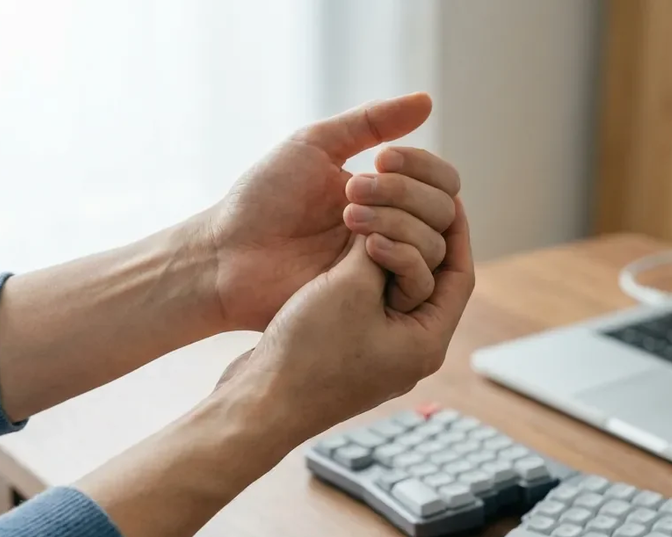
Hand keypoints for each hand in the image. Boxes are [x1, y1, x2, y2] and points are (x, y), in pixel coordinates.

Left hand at [200, 92, 458, 329]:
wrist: (228, 254)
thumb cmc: (262, 198)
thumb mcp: (315, 145)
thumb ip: (371, 123)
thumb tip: (427, 102)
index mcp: (384, 194)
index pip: (440, 181)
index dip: (423, 167)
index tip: (383, 160)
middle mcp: (392, 229)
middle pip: (443, 210)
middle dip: (404, 193)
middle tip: (351, 191)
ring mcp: (384, 266)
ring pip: (434, 244)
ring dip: (398, 220)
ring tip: (347, 217)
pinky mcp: (374, 299)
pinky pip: (415, 280)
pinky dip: (398, 254)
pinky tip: (364, 244)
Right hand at [217, 198, 472, 434]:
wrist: (257, 402)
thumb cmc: (307, 355)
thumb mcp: (350, 288)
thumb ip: (378, 248)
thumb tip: (388, 221)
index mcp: (425, 342)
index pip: (458, 275)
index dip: (454, 231)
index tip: (444, 195)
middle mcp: (408, 348)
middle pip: (429, 278)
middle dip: (412, 234)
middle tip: (395, 198)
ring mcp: (378, 350)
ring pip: (393, 285)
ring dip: (382, 248)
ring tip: (362, 218)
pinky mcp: (347, 347)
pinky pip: (366, 298)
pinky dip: (360, 269)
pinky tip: (344, 246)